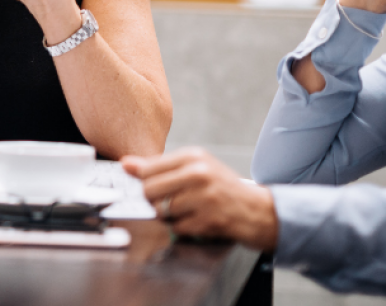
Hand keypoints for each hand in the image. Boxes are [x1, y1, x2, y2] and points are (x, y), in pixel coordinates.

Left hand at [121, 148, 277, 250]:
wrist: (260, 211)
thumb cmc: (223, 188)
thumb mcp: (195, 168)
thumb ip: (159, 166)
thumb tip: (125, 164)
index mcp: (192, 157)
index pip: (147, 169)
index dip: (140, 182)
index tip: (142, 188)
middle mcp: (198, 173)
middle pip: (149, 191)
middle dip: (153, 201)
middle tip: (168, 202)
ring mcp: (205, 197)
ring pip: (162, 210)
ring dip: (169, 216)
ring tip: (187, 211)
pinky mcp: (209, 220)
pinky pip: (177, 227)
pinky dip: (183, 228)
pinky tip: (197, 221)